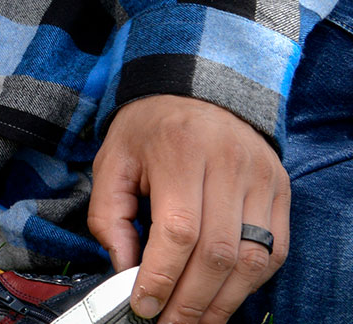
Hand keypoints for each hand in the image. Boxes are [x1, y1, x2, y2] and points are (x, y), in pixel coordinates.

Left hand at [87, 95, 289, 322]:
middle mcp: (230, 165)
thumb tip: (125, 268)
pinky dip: (249, 281)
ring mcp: (262, 179)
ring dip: (223, 300)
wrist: (197, 89)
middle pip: (218, 252)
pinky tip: (223, 297)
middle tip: (168, 323)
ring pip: (253, 257)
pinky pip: (274, 250)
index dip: (163, 277)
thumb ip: (109, 217)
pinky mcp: (280, 192)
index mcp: (181, 153)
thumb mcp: (112, 163)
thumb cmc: (149, 129)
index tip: (143, 305)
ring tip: (195, 321)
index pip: (180, 231)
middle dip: (192, 300)